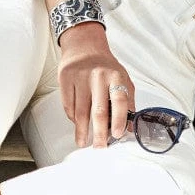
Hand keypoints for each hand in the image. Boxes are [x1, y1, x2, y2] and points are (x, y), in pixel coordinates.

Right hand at [57, 21, 133, 147]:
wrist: (84, 47)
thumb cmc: (106, 68)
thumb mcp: (122, 79)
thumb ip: (127, 102)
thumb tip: (129, 128)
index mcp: (116, 76)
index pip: (120, 101)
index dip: (119, 119)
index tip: (117, 135)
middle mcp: (99, 75)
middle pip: (99, 110)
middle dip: (99, 133)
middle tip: (99, 148)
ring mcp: (80, 76)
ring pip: (80, 111)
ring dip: (81, 131)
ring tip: (83, 143)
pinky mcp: (65, 78)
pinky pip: (68, 104)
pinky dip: (72, 118)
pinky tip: (76, 124)